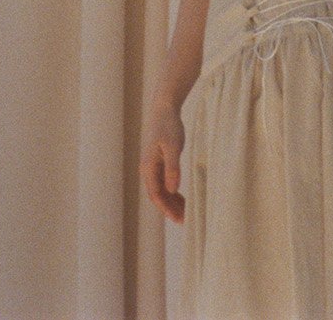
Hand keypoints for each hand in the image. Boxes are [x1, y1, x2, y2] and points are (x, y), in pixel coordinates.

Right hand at [141, 102, 185, 223]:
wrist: (164, 109)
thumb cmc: (168, 126)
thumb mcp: (173, 146)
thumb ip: (173, 168)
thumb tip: (173, 190)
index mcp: (148, 168)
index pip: (156, 195)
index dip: (166, 209)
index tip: (178, 219)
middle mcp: (147, 170)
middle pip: (158, 196)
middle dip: (170, 209)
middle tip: (185, 221)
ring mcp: (152, 167)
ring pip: (161, 191)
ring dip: (171, 202)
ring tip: (184, 213)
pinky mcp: (158, 163)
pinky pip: (164, 183)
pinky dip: (172, 192)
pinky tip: (181, 197)